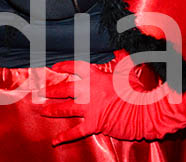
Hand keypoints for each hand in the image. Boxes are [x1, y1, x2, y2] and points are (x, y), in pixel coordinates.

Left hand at [41, 52, 185, 143]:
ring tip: (43, 111)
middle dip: (52, 90)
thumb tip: (119, 45)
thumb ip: (121, 57)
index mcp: (96, 76)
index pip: (76, 68)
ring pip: (66, 109)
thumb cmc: (137, 90)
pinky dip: (65, 137)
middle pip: (66, 89)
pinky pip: (76, 132)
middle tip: (42, 91)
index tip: (55, 67)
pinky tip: (55, 141)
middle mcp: (89, 92)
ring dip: (53, 110)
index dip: (64, 66)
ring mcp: (90, 109)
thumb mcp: (129, 69)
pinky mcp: (94, 124)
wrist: (144, 110)